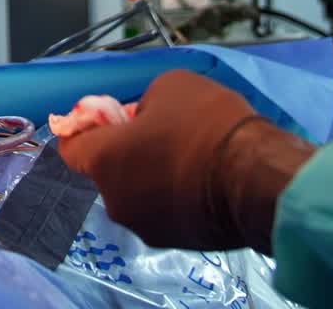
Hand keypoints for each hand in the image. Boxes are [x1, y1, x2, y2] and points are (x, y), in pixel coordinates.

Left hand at [56, 70, 314, 252]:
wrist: (260, 179)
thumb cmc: (206, 125)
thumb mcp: (167, 87)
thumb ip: (141, 106)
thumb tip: (143, 120)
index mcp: (103, 161)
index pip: (72, 148)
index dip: (84, 130)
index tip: (103, 120)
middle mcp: (117, 202)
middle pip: (108, 172)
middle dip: (125, 153)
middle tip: (156, 133)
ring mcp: (149, 228)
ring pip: (138, 194)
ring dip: (151, 177)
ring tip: (187, 157)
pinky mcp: (182, 244)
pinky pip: (166, 213)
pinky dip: (175, 198)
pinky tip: (202, 180)